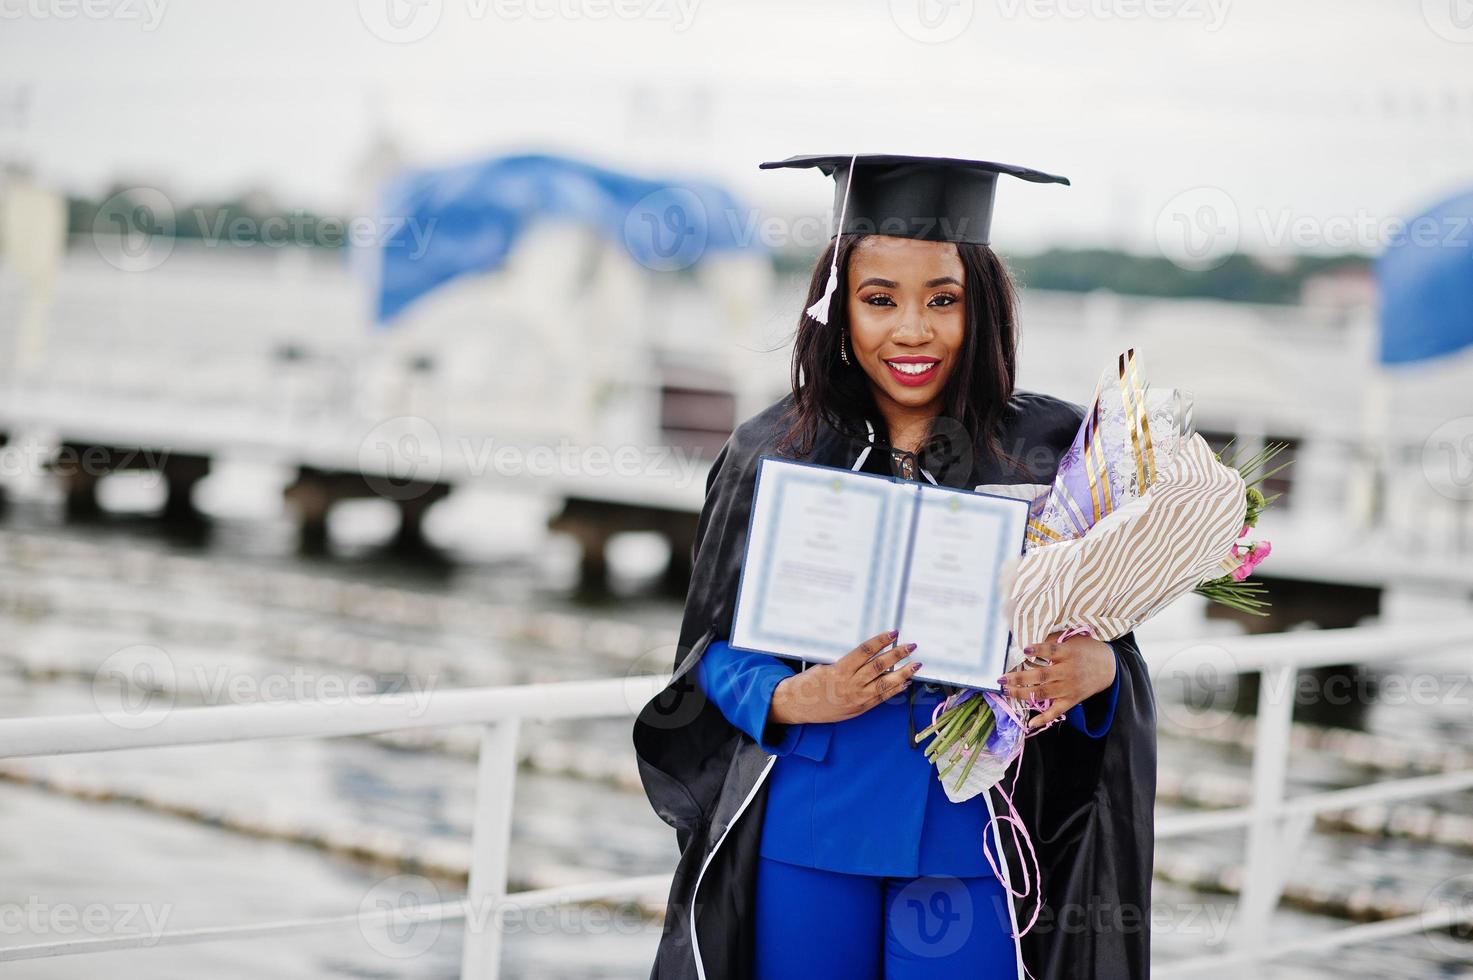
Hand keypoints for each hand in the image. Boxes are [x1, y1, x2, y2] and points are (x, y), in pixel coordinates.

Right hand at [769, 630, 921, 724]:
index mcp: (840, 670)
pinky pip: (881, 698)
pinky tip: (905, 682)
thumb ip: (846, 662)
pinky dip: (895, 690)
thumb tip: (867, 652)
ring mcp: (857, 698)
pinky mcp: (859, 709)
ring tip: (915, 665)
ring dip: (903, 673)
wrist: (797, 706)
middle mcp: (851, 684)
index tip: (892, 632)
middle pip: (879, 667)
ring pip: (885, 684)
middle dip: (897, 654)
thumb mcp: (824, 666)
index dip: (880, 641)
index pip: (865, 651)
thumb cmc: (809, 683)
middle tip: (911, 645)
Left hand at [998, 631, 1116, 729]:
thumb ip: (1053, 641)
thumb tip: (1029, 642)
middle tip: (1002, 678)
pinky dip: (1043, 718)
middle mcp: (1068, 671)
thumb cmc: (1087, 650)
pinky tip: (1030, 723)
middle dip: (1019, 678)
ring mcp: (1069, 688)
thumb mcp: (1073, 640)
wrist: (1110, 667)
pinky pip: (1056, 711)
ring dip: (1022, 694)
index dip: (1038, 649)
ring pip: (1042, 693)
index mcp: (1068, 653)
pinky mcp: (1071, 700)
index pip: (1051, 650)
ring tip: (1006, 691)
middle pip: (1041, 676)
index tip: (1024, 650)